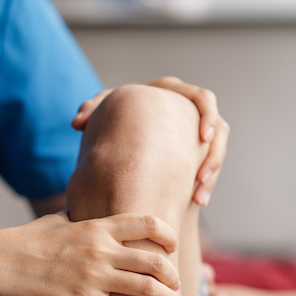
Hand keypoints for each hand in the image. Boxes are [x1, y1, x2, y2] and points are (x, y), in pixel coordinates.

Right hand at [0, 211, 182, 295]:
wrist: (0, 263)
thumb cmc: (25, 241)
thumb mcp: (56, 221)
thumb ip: (78, 217)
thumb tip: (83, 211)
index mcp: (97, 227)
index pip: (147, 223)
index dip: (167, 235)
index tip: (172, 246)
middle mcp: (101, 250)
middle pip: (154, 259)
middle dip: (172, 273)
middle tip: (176, 283)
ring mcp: (94, 277)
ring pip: (146, 287)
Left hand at [72, 78, 230, 206]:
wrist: (126, 137)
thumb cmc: (114, 116)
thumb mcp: (103, 111)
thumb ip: (90, 111)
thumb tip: (77, 122)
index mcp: (175, 94)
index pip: (203, 98)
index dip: (208, 116)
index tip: (203, 138)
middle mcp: (191, 112)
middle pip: (219, 129)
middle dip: (215, 153)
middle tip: (202, 177)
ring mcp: (198, 135)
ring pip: (217, 151)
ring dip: (212, 172)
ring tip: (199, 195)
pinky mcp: (198, 154)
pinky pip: (210, 168)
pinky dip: (205, 184)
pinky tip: (197, 201)